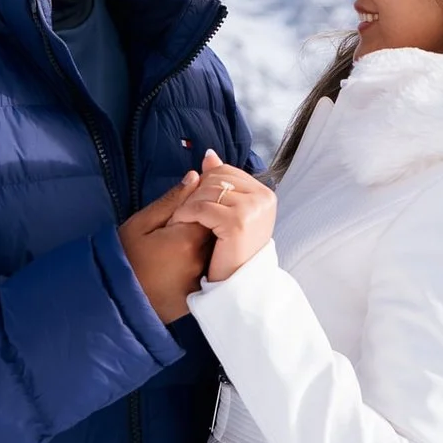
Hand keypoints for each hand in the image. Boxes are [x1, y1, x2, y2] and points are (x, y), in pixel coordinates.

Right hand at [119, 172, 208, 323]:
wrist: (114, 299)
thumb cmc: (124, 258)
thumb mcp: (140, 224)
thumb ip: (170, 200)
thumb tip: (196, 177)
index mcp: (187, 238)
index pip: (212, 208)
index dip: (203, 200)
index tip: (188, 201)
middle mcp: (200, 258)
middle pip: (216, 228)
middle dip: (206, 219)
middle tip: (182, 221)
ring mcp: (201, 277)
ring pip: (213, 248)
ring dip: (204, 239)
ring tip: (179, 241)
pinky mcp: (198, 292)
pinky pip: (208, 267)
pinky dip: (201, 258)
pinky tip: (181, 259)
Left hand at [167, 152, 275, 282]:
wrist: (236, 287)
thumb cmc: (230, 252)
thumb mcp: (228, 213)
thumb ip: (221, 183)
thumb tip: (209, 155)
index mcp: (264, 193)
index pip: (225, 171)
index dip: (203, 184)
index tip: (192, 202)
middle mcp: (263, 198)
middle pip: (216, 178)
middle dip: (194, 193)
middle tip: (182, 212)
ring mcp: (252, 209)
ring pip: (207, 191)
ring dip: (187, 204)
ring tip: (178, 220)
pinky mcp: (238, 223)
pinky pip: (201, 207)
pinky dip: (184, 214)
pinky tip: (179, 225)